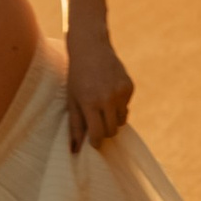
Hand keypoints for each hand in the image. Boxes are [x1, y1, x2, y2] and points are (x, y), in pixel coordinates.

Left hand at [65, 35, 134, 154]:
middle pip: (111, 130)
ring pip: (121, 120)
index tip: (93, 144)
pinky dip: (119, 106)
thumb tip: (74, 151)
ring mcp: (120, 92)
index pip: (98, 134)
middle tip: (96, 125)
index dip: (96, 143)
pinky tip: (109, 93)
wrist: (91, 48)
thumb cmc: (76, 77)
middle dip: (104, 132)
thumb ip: (74, 126)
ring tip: (101, 108)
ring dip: (113, 120)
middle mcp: (107, 98)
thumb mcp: (72, 100)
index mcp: (90, 103)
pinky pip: (126, 107)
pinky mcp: (129, 87)